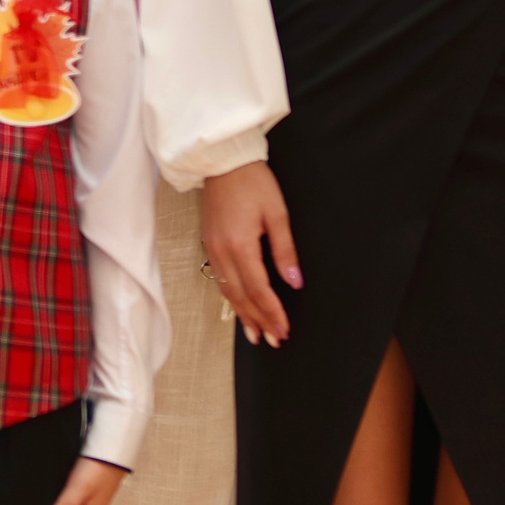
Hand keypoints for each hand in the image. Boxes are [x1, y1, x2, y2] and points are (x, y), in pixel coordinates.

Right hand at [200, 161, 298, 345]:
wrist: (223, 163)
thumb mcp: (277, 214)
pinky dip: (232, 299)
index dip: (272, 312)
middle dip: (259, 320)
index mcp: (241, 246)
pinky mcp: (210, 245)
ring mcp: (213, 250)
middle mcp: (223, 253)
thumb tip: (294, 282)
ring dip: (243, 315)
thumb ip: (285, 251)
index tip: (284, 330)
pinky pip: (221, 280)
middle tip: (274, 340)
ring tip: (256, 334)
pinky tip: (240, 308)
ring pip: (228, 292)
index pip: (259, 289)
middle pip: (242, 297)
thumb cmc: (253, 183)